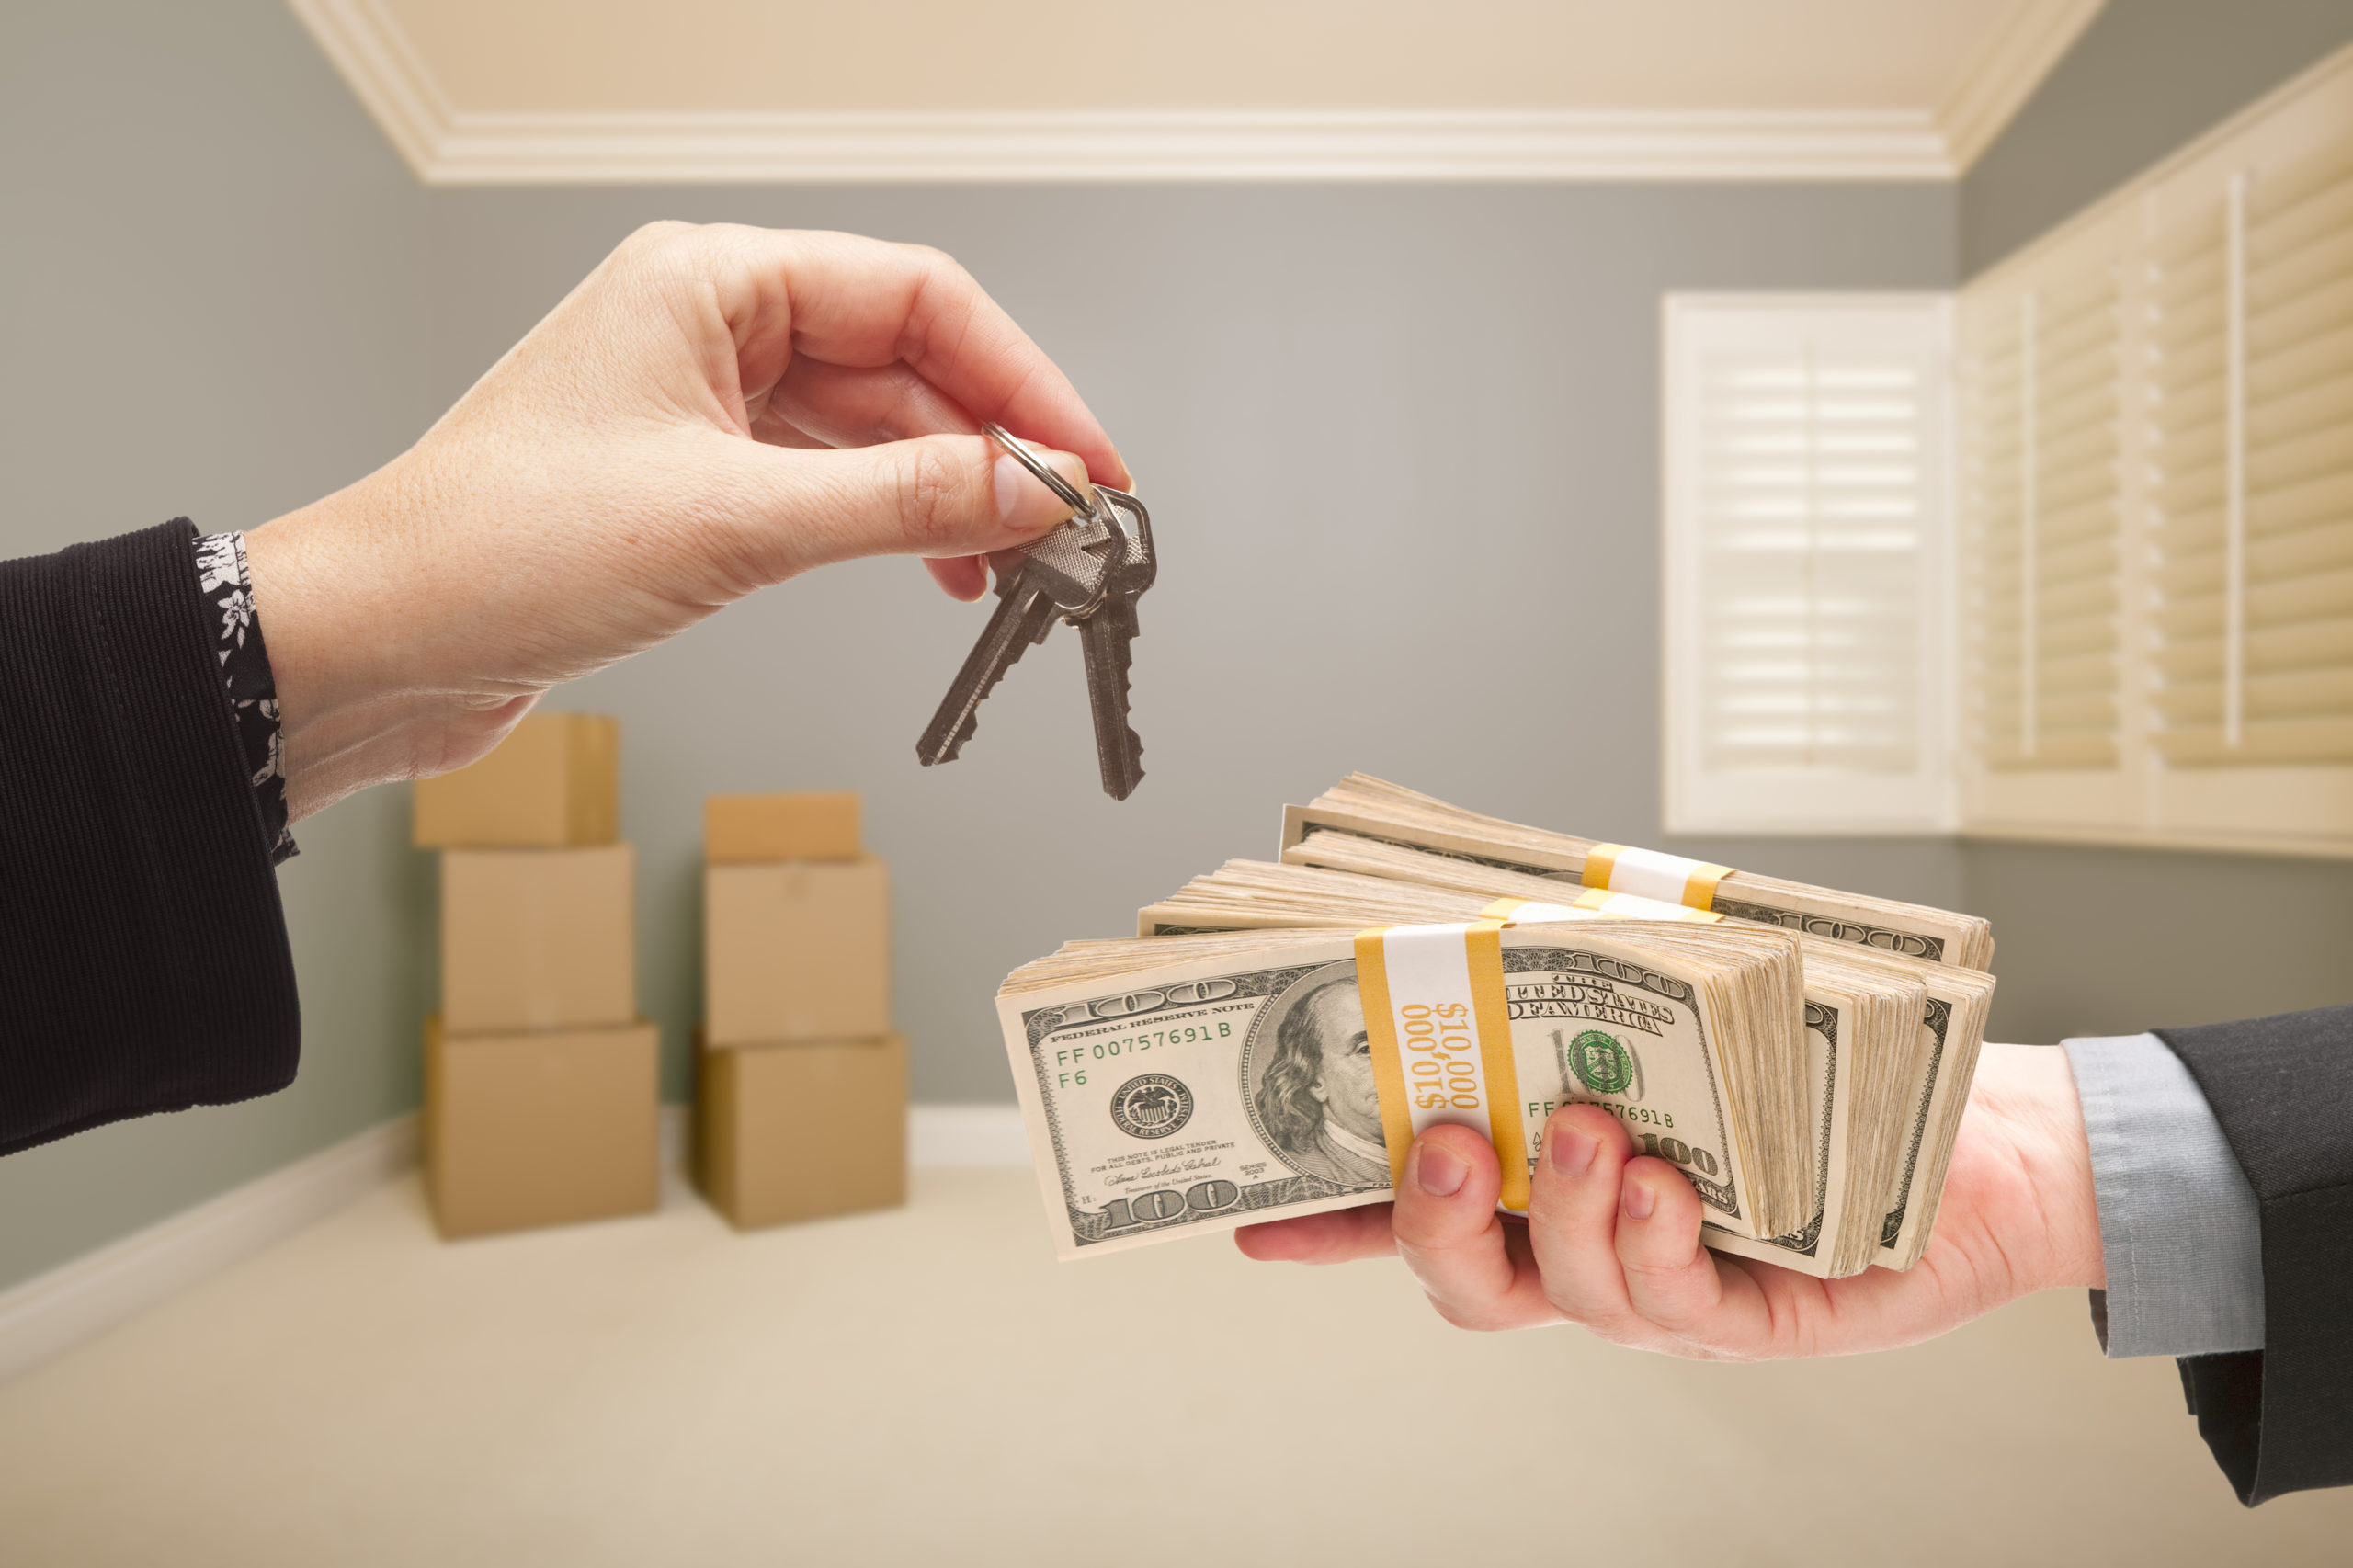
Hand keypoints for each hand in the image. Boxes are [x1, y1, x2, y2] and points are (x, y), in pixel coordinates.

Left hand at [241, 222, 1128, 819]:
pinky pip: (825, 481)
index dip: (1020, 381)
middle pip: (903, 361)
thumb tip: (1030, 489)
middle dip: (992, 442)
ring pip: (869, 428)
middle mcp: (709, 325)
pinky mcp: (692, 478)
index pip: (916, 299)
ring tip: (1014, 564)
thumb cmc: (500, 550)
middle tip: (1069, 525)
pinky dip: (890, 524)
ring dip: (947, 494)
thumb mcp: (735, 524)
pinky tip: (939, 571)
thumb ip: (901, 503)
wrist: (379, 641)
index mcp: (710, 280)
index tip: (1085, 462)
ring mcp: (699, 402)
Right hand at [1235, 1042, 2103, 1357]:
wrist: (1967, 1133)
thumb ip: (1592, 974)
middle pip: (1465, 1275)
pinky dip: (1655, 1242)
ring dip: (1557, 1208)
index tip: (1249, 1213)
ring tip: (1588, 1133)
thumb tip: (1503, 902)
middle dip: (1427, 1217)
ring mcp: (1659, 1287)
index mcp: (1547, 1181)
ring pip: (1560, 1290)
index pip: (1415, 1210)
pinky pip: (1675, 1300)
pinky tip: (1665, 1185)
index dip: (1329, 1221)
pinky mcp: (1748, 1313)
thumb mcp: (1685, 1002)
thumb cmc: (1814, 1063)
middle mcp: (1588, 1246)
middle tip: (1438, 1138)